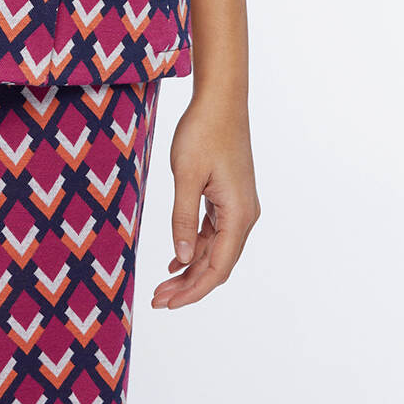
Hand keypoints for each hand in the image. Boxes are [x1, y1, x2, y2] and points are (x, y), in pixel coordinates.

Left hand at [150, 89, 259, 307]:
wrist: (221, 100)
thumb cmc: (203, 132)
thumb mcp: (186, 175)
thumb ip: (182, 219)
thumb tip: (181, 258)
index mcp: (238, 216)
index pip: (217, 268)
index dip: (193, 290)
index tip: (168, 303)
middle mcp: (244, 216)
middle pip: (217, 264)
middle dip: (189, 285)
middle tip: (159, 299)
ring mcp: (238, 207)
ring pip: (215, 249)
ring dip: (190, 267)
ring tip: (163, 283)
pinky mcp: (229, 197)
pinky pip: (213, 232)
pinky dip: (195, 246)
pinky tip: (177, 258)